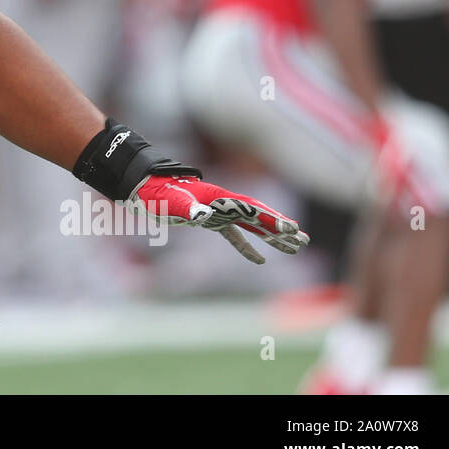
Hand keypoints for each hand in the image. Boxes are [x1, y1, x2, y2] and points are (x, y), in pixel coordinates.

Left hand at [132, 174, 309, 264]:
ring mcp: (217, 212)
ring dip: (272, 237)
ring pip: (251, 225)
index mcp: (218, 197)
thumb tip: (204, 216)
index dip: (270, 218)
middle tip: (305, 240)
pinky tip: (260, 261)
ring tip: (295, 248)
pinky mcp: (209, 221)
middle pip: (258, 215)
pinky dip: (247, 247)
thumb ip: (188, 209)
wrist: (142, 188)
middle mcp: (222, 203)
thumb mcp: (171, 203)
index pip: (250, 208)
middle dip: (281, 228)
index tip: (291, 229)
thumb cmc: (156, 194)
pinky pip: (234, 235)